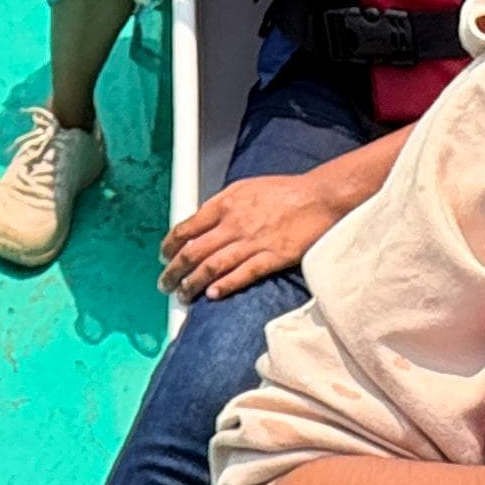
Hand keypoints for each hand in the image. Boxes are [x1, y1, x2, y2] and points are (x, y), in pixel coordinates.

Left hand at [160, 146, 394, 298]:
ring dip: (192, 284)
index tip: (164, 257)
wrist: (320, 197)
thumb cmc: (285, 192)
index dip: (169, 247)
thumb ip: (220, 205)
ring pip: (212, 267)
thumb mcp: (244, 188)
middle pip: (193, 252)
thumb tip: (199, 222)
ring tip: (183, 296)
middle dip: (173, 272)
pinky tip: (212, 296)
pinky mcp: (273, 257)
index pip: (185, 228)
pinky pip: (243, 274)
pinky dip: (225, 286)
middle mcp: (234, 223)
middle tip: (165, 285)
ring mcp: (253, 241)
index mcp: (225, 204)